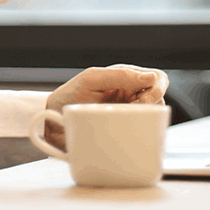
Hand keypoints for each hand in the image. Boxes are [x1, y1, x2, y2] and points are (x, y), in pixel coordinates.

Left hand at [43, 64, 168, 150]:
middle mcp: (130, 95)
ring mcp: (128, 114)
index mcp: (126, 78)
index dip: (157, 88)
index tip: (144, 99)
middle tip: (136, 109)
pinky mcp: (124, 131)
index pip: (156, 78)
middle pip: (159, 97)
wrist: (51, 121)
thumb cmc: (69, 96)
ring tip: (125, 120)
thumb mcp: (92, 80)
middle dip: (154, 103)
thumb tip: (150, 78)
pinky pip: (142, 132)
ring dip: (146, 118)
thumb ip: (120, 75)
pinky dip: (141, 133)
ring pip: (153, 115)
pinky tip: (129, 133)